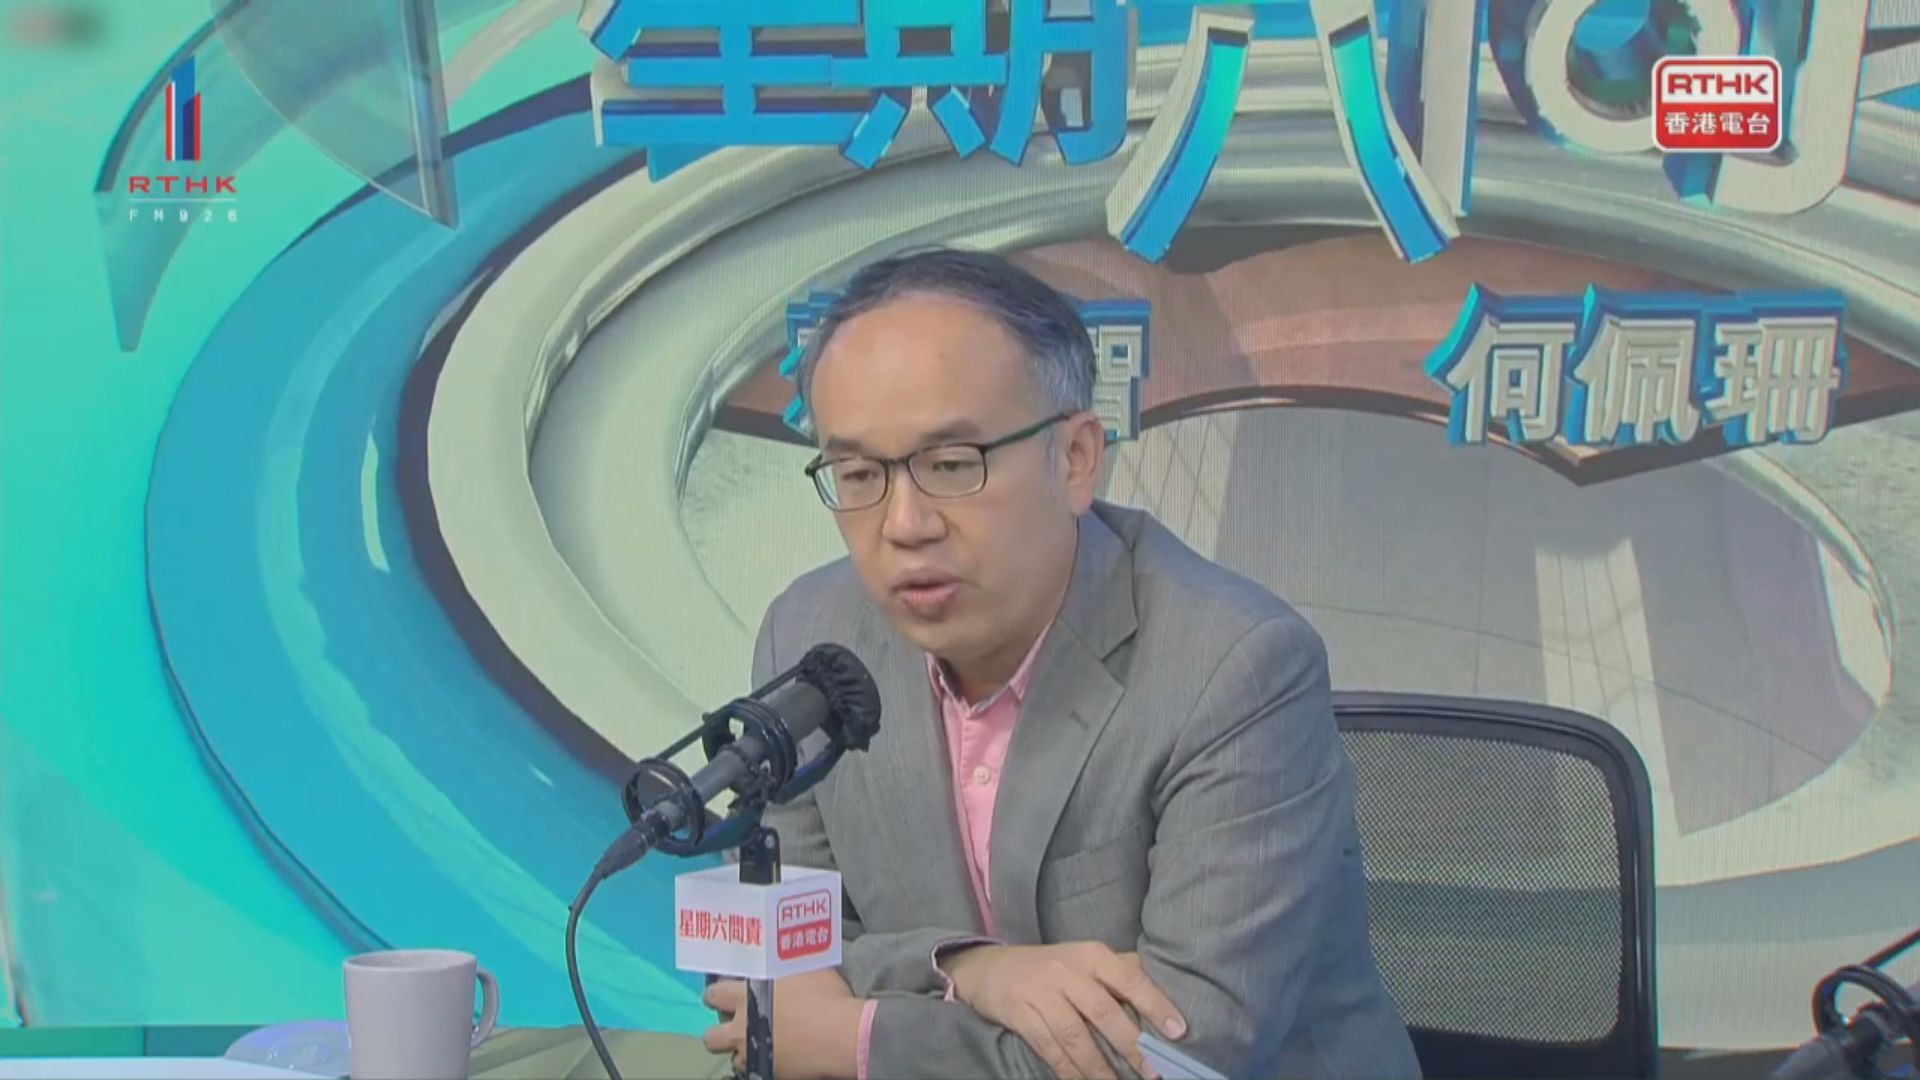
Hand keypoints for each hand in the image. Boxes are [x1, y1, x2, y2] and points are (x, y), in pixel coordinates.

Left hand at [702, 968, 861, 1079]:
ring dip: (743, 1051)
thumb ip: (785, 969)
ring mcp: (753, 1054)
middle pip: (711, 1037)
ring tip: (760, 1045)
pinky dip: (764, 1063)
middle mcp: (741, 1028)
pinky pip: (757, 1071)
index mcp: (746, 996)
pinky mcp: (768, 1072)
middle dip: (719, 1032)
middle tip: (735, 1027)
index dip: (717, 995)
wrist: (839, 1035)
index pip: (714, 994)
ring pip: (733, 1059)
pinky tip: (780, 1057)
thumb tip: (784, 962)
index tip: (723, 995)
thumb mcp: (805, 968)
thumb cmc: (825, 996)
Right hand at [945, 942, 1186, 1079]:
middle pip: (1103, 1011)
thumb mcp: (1084, 958)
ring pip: (1075, 1035)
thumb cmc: (1051, 967)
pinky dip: (1068, 1070)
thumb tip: (1166, 988)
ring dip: (1099, 1067)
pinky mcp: (1019, 1014)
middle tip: (1153, 1071)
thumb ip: (1120, 970)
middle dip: (1131, 1044)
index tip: (1178, 1031)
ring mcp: (1041, 993)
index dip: (1155, 1003)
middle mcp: (1067, 971)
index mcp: (1091, 955)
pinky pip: (1048, 1047)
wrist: (990, 968)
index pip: (1129, 978)